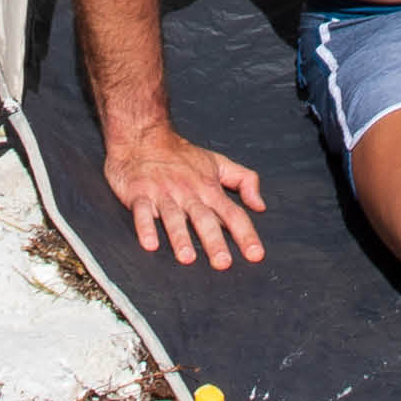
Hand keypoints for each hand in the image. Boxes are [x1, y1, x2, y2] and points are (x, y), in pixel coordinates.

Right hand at [104, 123, 266, 268]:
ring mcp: (163, 193)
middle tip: (223, 264)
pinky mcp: (139, 194)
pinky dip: (145, 227)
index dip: (245, 234)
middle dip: (214, 241)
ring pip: (173, 217)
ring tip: (187, 258)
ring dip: (180, 237)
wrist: (145, 137)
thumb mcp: (219, 163)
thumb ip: (244, 181)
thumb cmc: (183, 156)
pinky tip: (150, 244)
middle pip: (204, 219)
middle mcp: (189, 192)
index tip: (256, 256)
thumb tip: (261, 206)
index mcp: (210, 189)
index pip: (233, 213)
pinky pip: (143, 212)